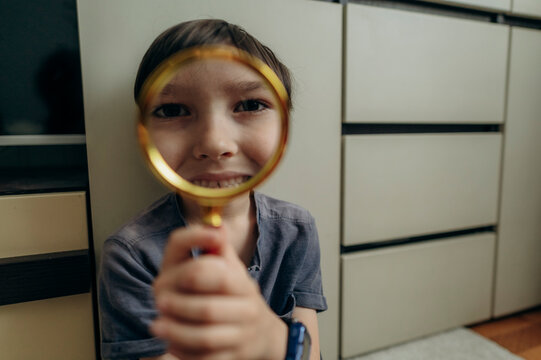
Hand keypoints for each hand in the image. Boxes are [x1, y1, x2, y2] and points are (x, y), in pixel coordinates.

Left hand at [151, 225, 287, 359]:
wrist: (262, 334)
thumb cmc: (237, 295)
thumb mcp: (231, 269)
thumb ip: (218, 248)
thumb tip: (216, 225)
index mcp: (243, 284)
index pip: (217, 275)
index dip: (190, 276)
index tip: (167, 279)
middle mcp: (247, 310)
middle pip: (207, 309)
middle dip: (178, 307)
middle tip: (158, 304)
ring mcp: (242, 337)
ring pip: (204, 338)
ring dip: (176, 332)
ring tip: (157, 325)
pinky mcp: (233, 359)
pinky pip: (205, 359)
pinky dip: (185, 353)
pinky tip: (170, 344)